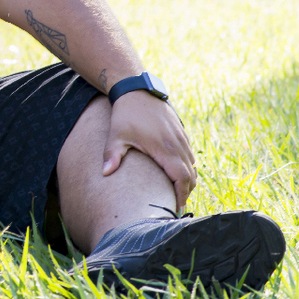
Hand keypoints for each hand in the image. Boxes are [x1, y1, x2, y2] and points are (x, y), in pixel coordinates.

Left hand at [103, 92, 196, 206]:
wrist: (137, 91)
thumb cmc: (126, 115)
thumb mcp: (116, 136)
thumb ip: (112, 155)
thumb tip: (105, 173)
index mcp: (165, 149)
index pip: (181, 178)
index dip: (180, 195)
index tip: (174, 207)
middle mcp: (178, 145)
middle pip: (191, 175)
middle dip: (185, 192)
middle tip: (174, 205)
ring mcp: (182, 138)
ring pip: (192, 165)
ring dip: (187, 180)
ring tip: (176, 193)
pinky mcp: (181, 133)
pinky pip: (190, 155)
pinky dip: (187, 167)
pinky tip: (176, 174)